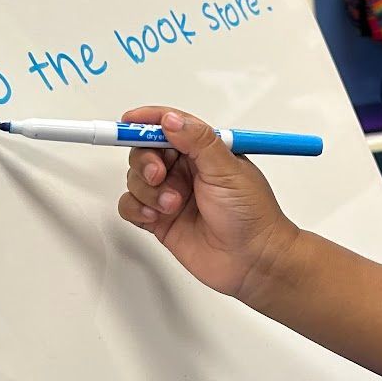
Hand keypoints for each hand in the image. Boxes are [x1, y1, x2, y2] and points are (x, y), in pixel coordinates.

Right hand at [117, 106, 298, 298]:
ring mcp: (171, 194)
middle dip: (146, 161)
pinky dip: (137, 207)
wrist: (253, 260)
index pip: (170, 126)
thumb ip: (198, 141)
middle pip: (145, 151)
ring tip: (172, 205)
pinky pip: (131, 205)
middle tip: (159, 175)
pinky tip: (156, 215)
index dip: (147, 121)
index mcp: (205, 152)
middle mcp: (186, 171)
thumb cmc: (252, 215)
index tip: (128, 121)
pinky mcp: (160, 220)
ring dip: (148, 190)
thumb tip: (171, 120)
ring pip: (136, 179)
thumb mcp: (228, 169)